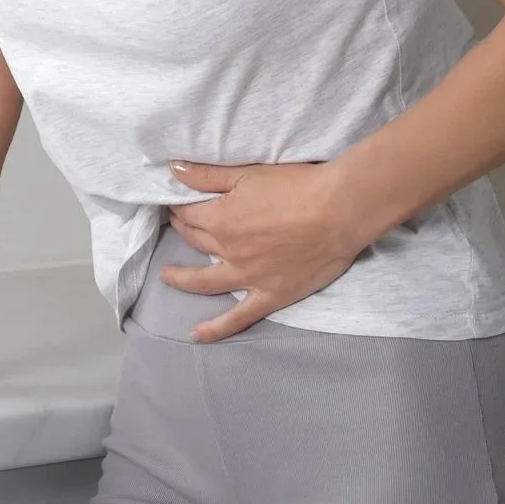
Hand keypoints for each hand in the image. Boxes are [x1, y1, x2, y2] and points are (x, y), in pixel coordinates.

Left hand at [163, 158, 374, 341]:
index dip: (180, 207)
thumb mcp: (247, 172)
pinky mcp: (270, 295)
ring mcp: (248, 277)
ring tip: (166, 277)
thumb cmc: (296, 185)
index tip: (177, 203)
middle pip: (195, 241)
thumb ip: (206, 174)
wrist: (338, 211)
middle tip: (177, 224)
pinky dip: (216, 328)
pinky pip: (238, 318)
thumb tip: (172, 168)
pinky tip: (196, 335)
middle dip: (182, 230)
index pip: (188, 213)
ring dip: (182, 279)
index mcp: (220, 218)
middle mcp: (228, 250)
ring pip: (205, 281)